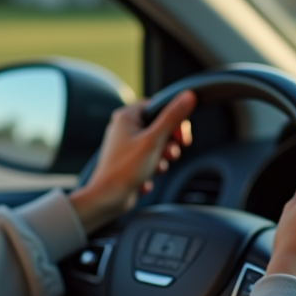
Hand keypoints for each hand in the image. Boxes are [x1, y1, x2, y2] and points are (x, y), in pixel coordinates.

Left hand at [68, 91, 196, 234]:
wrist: (107, 199)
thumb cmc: (125, 169)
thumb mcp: (154, 140)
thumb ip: (172, 117)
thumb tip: (188, 96)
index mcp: (126, 117)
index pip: (157, 106)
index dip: (173, 119)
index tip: (180, 134)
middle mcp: (124, 129)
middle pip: (159, 128)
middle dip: (168, 144)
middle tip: (170, 153)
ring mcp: (126, 147)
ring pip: (156, 147)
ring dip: (161, 159)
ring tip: (155, 168)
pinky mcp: (128, 163)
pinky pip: (149, 162)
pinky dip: (151, 171)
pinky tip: (144, 179)